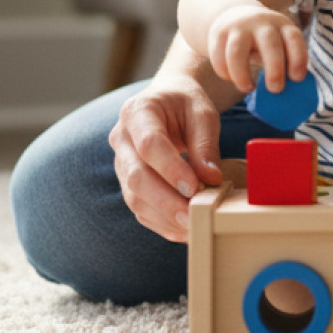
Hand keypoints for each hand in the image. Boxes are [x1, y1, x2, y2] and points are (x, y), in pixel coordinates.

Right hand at [106, 73, 226, 242]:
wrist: (167, 102)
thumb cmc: (186, 104)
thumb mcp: (202, 113)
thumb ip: (205, 144)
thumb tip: (211, 179)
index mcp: (138, 112)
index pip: (149, 145)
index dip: (170, 169)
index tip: (194, 187)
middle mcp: (121, 138)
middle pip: (136, 176)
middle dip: (165, 201)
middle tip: (193, 217)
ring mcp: (121, 163)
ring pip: (134, 198)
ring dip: (164, 216)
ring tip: (193, 226)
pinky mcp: (128, 184)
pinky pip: (140, 209)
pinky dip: (161, 223)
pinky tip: (183, 230)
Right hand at [205, 4, 306, 92]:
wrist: (237, 16)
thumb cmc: (265, 42)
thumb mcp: (279, 43)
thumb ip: (285, 63)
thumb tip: (290, 95)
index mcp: (282, 26)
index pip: (294, 38)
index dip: (298, 59)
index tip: (297, 79)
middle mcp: (262, 23)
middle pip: (270, 44)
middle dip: (274, 70)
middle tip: (275, 90)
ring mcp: (239, 27)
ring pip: (237, 51)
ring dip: (242, 75)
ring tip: (249, 88)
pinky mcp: (219, 33)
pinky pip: (219, 57)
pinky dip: (225, 73)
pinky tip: (232, 79)